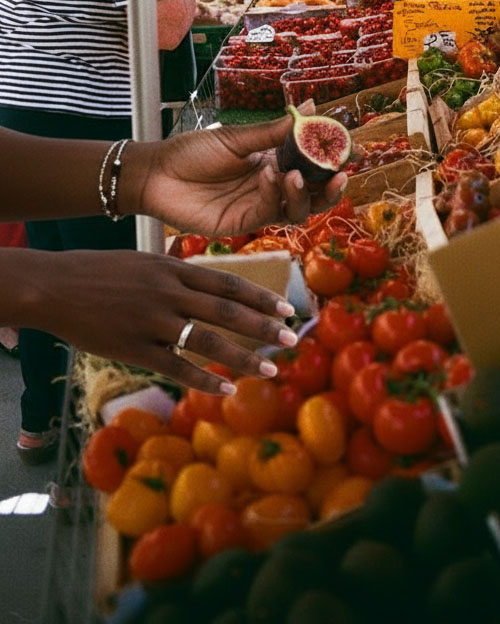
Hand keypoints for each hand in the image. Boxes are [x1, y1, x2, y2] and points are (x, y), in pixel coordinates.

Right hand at [35, 249, 297, 393]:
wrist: (55, 286)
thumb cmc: (100, 273)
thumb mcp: (145, 262)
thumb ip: (176, 272)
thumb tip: (205, 279)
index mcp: (174, 269)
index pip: (228, 283)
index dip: (260, 296)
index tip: (287, 307)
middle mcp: (170, 292)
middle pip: (227, 311)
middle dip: (264, 327)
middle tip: (292, 340)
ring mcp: (152, 321)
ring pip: (208, 341)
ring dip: (243, 358)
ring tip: (270, 371)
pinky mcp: (134, 348)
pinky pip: (176, 367)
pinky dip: (204, 379)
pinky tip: (226, 389)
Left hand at [129, 105, 347, 235]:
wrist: (156, 174)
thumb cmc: (191, 152)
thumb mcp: (237, 137)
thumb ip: (275, 130)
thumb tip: (311, 106)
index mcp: (273, 159)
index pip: (312, 162)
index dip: (332, 158)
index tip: (350, 148)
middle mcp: (272, 184)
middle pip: (314, 192)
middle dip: (331, 185)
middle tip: (341, 172)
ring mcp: (260, 205)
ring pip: (299, 208)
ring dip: (306, 193)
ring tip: (296, 175)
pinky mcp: (245, 222)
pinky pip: (271, 212)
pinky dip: (275, 195)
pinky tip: (267, 177)